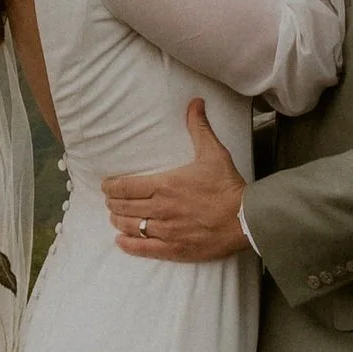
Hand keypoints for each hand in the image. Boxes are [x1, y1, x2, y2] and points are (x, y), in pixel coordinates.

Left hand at [104, 100, 246, 262]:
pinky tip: (121, 241)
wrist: (246, 218)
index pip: (126, 186)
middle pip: (124, 207)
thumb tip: (195, 103)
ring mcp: (167, 231)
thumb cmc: (227, 186)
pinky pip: (145, 249)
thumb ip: (198, 127)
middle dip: (113, 203)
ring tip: (115, 217)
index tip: (106, 186)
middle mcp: (161, 209)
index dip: (111, 187)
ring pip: (131, 227)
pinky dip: (129, 245)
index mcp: (165, 185)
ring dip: (118, 221)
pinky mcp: (175, 249)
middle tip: (110, 200)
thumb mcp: (212, 152)